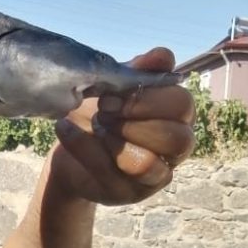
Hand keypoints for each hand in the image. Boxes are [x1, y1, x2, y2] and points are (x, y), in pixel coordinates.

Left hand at [50, 47, 194, 204]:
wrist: (67, 140)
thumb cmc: (99, 110)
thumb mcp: (115, 86)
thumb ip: (139, 71)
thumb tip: (162, 55)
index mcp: (177, 115)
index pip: (182, 104)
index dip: (145, 98)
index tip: (110, 96)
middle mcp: (175, 147)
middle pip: (176, 138)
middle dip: (131, 122)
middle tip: (102, 113)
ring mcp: (156, 174)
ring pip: (149, 164)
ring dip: (114, 141)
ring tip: (94, 127)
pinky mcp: (130, 192)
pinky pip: (113, 175)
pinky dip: (85, 149)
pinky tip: (65, 130)